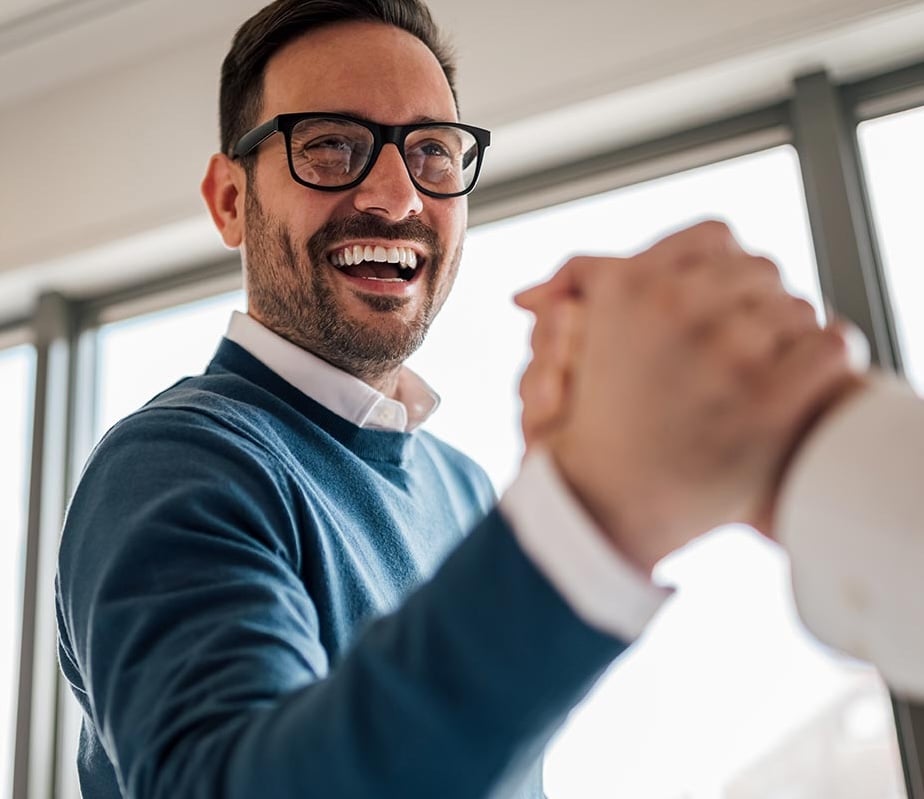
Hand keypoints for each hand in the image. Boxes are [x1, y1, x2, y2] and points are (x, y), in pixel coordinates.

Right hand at [516, 221, 863, 572]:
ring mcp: (731, 353)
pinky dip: (825, 359)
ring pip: (796, 307)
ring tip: (764, 369)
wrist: (607, 513)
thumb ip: (569, 299)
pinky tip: (798, 381)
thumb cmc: (589, 434)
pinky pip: (830, 347)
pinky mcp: (773, 401)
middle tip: (742, 340)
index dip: (723, 265)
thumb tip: (534, 293)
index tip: (721, 296)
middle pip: (760, 270)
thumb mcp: (558, 353)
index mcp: (632, 288)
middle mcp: (679, 309)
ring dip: (786, 335)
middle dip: (754, 303)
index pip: (713, 237)